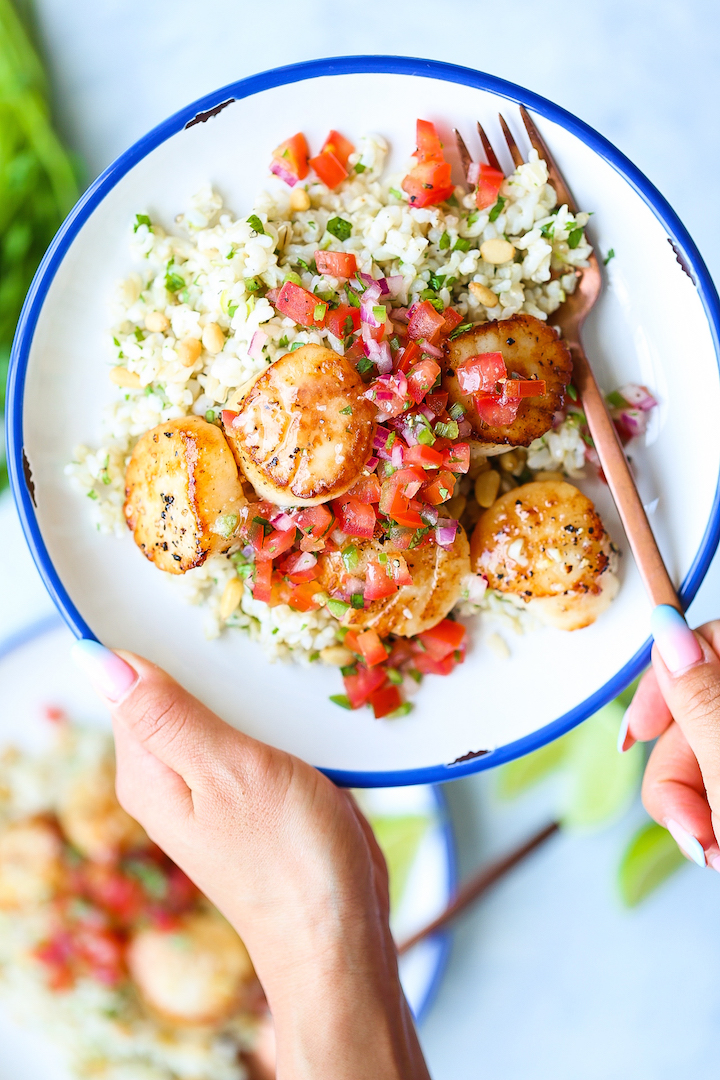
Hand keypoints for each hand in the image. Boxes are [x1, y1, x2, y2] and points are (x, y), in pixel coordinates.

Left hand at [70, 640, 429, 1079]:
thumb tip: (96, 662)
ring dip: (237, 688)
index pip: (129, 684)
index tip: (204, 612)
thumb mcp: (226, 770)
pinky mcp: (247, 799)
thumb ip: (167, 715)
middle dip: (204, 662)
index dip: (163, 644)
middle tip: (251, 631)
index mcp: (148, 772)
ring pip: (211, 714)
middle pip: (170, 695)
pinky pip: (241, 738)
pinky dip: (261, 716)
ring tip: (273, 660)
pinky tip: (288, 705)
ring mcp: (209, 792)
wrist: (338, 932)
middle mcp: (168, 781)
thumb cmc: (287, 852)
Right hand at [621, 606, 719, 868]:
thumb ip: (701, 699)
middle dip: (680, 771)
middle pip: (701, 705)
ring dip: (696, 804)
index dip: (663, 684)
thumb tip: (666, 628)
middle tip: (695, 833)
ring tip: (714, 853)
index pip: (711, 641)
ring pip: (709, 750)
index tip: (633, 736)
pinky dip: (715, 812)